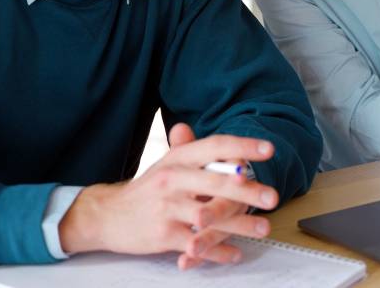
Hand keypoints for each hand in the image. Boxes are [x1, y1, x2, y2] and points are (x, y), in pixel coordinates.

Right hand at [57, 123, 277, 268]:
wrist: (107, 215)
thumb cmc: (146, 190)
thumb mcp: (166, 163)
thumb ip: (187, 147)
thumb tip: (195, 127)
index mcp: (178, 159)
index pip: (214, 147)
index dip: (243, 147)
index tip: (268, 149)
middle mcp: (172, 179)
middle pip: (215, 183)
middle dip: (247, 191)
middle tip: (272, 197)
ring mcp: (167, 208)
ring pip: (208, 218)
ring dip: (239, 225)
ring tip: (262, 229)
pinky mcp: (162, 235)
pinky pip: (196, 244)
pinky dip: (217, 252)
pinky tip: (234, 254)